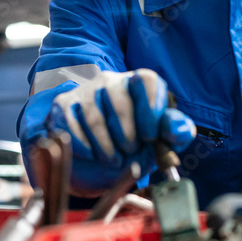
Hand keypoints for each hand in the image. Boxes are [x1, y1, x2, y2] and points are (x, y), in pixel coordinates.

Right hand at [45, 69, 195, 194]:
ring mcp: (85, 92)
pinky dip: (83, 146)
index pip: (146, 80)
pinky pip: (71, 125)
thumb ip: (175, 133)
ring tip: (113, 160)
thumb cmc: (135, 144)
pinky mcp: (63, 106)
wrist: (99, 159)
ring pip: (94, 116)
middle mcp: (111, 81)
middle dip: (126, 133)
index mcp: (139, 83)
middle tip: (130, 152)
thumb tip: (178, 129)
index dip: (150, 110)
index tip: (150, 137)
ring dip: (105, 145)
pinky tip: (92, 155)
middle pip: (118, 98)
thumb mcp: (160, 140)